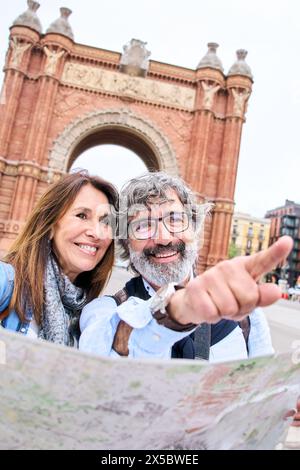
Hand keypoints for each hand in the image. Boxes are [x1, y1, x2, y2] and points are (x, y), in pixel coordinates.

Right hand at [168, 236, 292, 324]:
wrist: (193, 303)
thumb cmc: (224, 298)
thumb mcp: (246, 300)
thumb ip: (263, 296)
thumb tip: (276, 291)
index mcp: (244, 267)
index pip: (263, 260)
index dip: (276, 252)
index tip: (288, 242)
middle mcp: (228, 267)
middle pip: (249, 297)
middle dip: (241, 309)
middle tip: (230, 304)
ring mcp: (211, 275)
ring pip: (230, 308)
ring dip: (224, 314)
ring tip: (217, 305)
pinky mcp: (196, 288)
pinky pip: (213, 313)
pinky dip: (211, 317)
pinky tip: (206, 307)